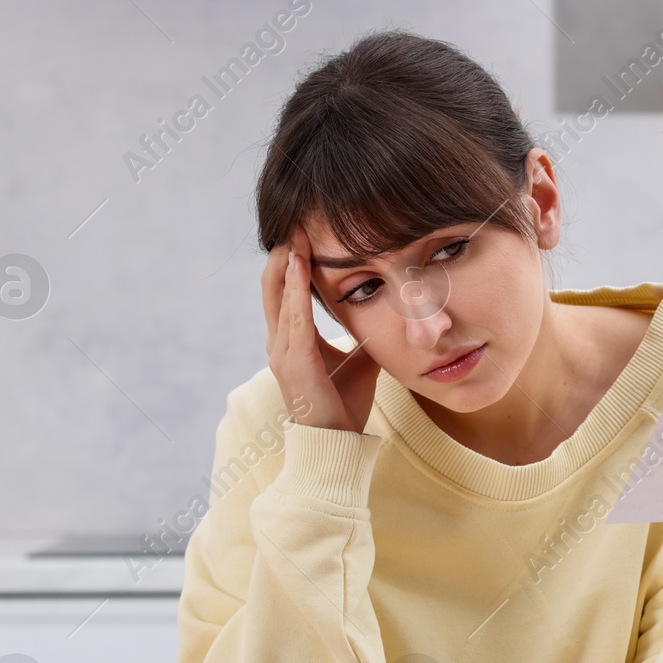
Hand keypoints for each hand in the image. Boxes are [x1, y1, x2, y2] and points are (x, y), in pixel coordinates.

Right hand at [263, 227, 379, 432]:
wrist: (336, 443)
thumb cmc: (345, 405)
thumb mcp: (360, 361)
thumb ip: (365, 336)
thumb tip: (389, 315)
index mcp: (292, 340)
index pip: (286, 290)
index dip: (292, 261)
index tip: (304, 232)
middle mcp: (280, 342)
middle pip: (274, 284)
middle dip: (284, 251)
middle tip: (297, 220)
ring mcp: (282, 351)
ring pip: (279, 294)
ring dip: (288, 261)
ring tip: (296, 231)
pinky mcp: (293, 361)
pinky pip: (294, 316)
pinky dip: (296, 288)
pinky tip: (301, 264)